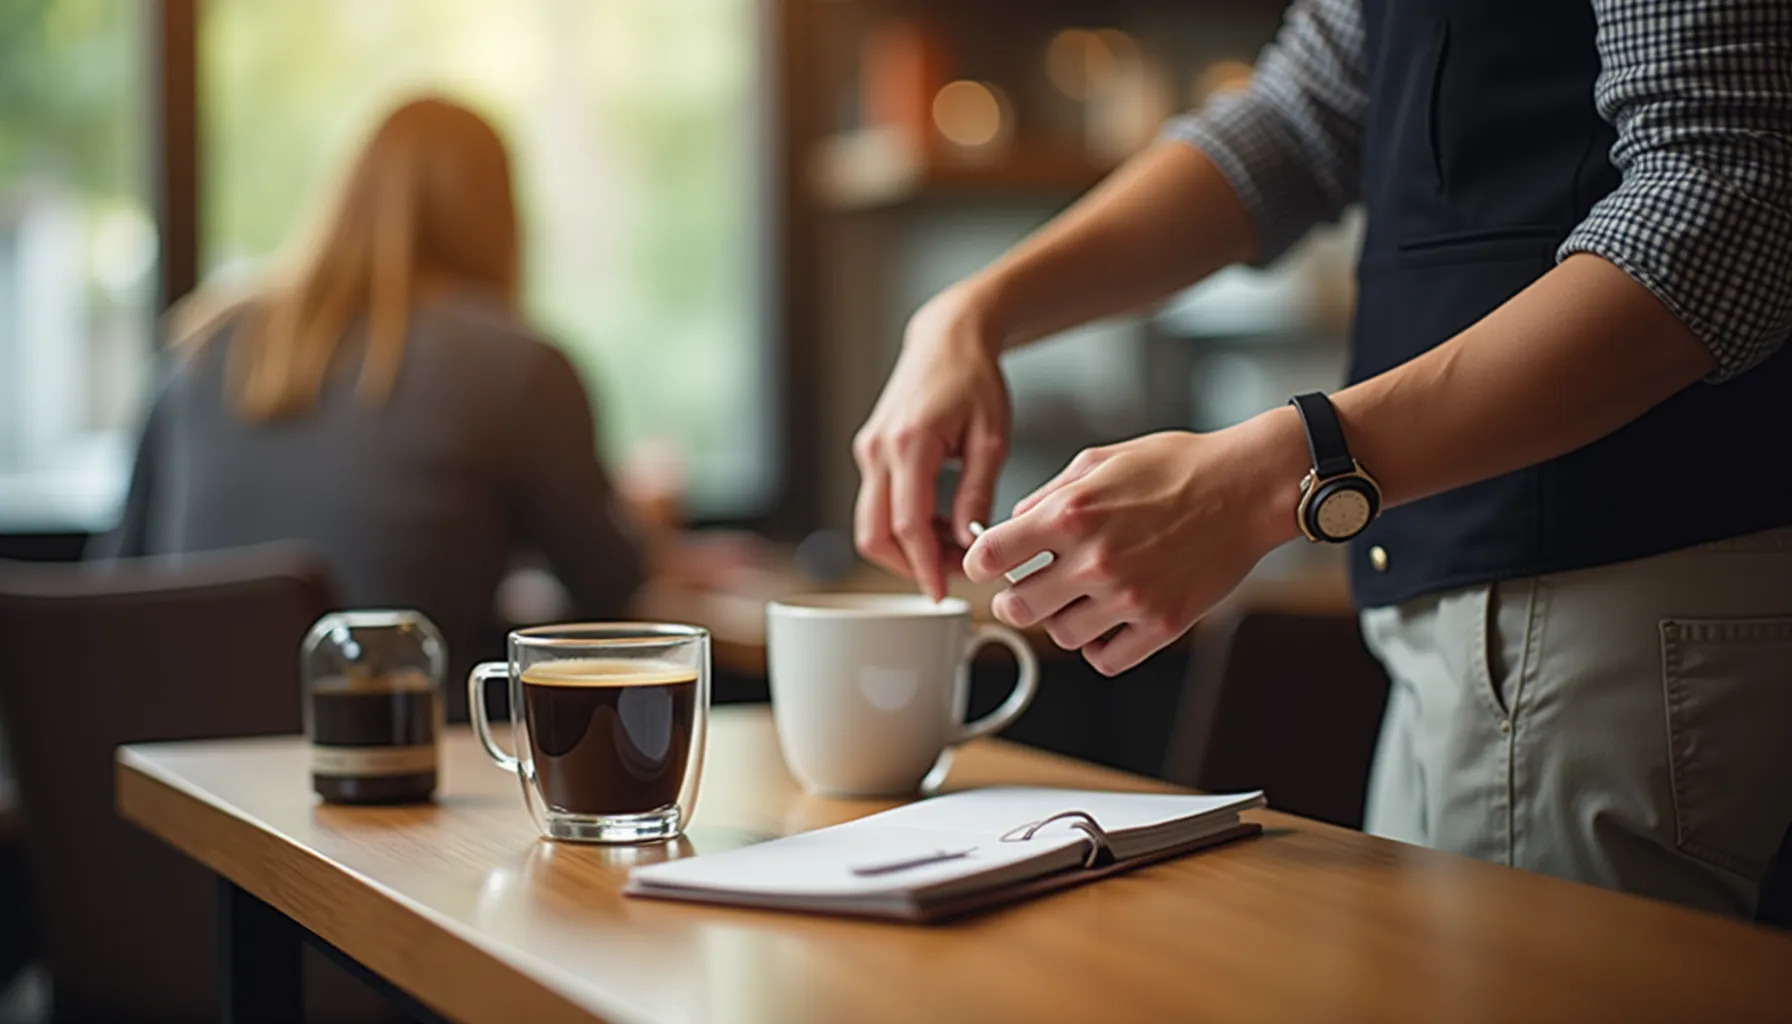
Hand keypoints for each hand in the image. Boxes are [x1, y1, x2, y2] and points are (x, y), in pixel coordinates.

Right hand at [853, 283, 1011, 599]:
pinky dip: (903, 524)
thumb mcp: (991, 439)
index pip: (907, 525)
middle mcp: (878, 449)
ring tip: (954, 546)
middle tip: (954, 572)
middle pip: (875, 535)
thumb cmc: (974, 378)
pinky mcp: (869, 452)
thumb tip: (971, 543)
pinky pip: (876, 503)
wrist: (947, 337)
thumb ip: (978, 494)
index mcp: (910, 444)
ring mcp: (868, 451)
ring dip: (907, 547)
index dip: (924, 566)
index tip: (942, 592)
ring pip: (870, 524)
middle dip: (910, 565)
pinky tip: (940, 522)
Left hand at [963, 413, 1303, 674]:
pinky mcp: (1162, 624)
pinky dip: (1100, 646)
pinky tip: (1108, 621)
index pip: (991, 555)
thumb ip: (1048, 495)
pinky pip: (1106, 659)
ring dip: (1061, 620)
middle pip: (1017, 607)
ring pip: (1061, 636)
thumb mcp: (1100, 459)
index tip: (986, 565)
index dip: (979, 562)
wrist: (1248, 487)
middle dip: (1014, 598)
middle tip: (1025, 590)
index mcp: (1071, 513)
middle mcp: (1095, 559)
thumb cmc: (1180, 467)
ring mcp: (1129, 597)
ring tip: (1079, 598)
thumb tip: (1012, 527)